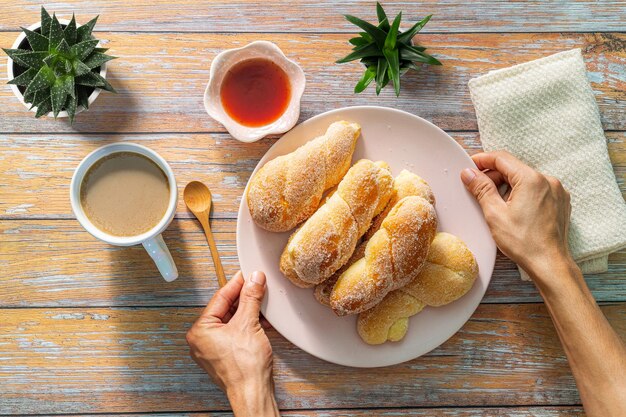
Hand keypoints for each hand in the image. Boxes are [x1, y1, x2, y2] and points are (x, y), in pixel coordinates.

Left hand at [186, 270, 278, 415]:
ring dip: (247, 312)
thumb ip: (251, 298)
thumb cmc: (245, 367)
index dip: (237, 284)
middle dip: (243, 298)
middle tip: (257, 285)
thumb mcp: (249, 324)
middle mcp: (201, 340)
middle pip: (225, 309)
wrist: (253, 392)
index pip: (220, 298)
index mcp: (200, 330)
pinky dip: (247, 325)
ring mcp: (212, 350)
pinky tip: (260, 320)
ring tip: (261, 302)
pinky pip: (234, 333)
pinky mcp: (224, 356)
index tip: (248, 274)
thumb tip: (254, 280)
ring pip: (231, 321)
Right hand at [460, 151, 572, 278]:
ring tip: (496, 204)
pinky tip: (513, 210)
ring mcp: (556, 191)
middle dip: (494, 176)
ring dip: (508, 186)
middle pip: (514, 169)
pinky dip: (522, 194)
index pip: (502, 159)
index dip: (482, 160)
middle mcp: (547, 181)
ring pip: (525, 179)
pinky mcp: (560, 202)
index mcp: (531, 179)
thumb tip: (470, 174)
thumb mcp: (495, 214)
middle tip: (477, 189)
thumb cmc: (524, 243)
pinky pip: (537, 190)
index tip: (470, 166)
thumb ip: (481, 189)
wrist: (549, 264)